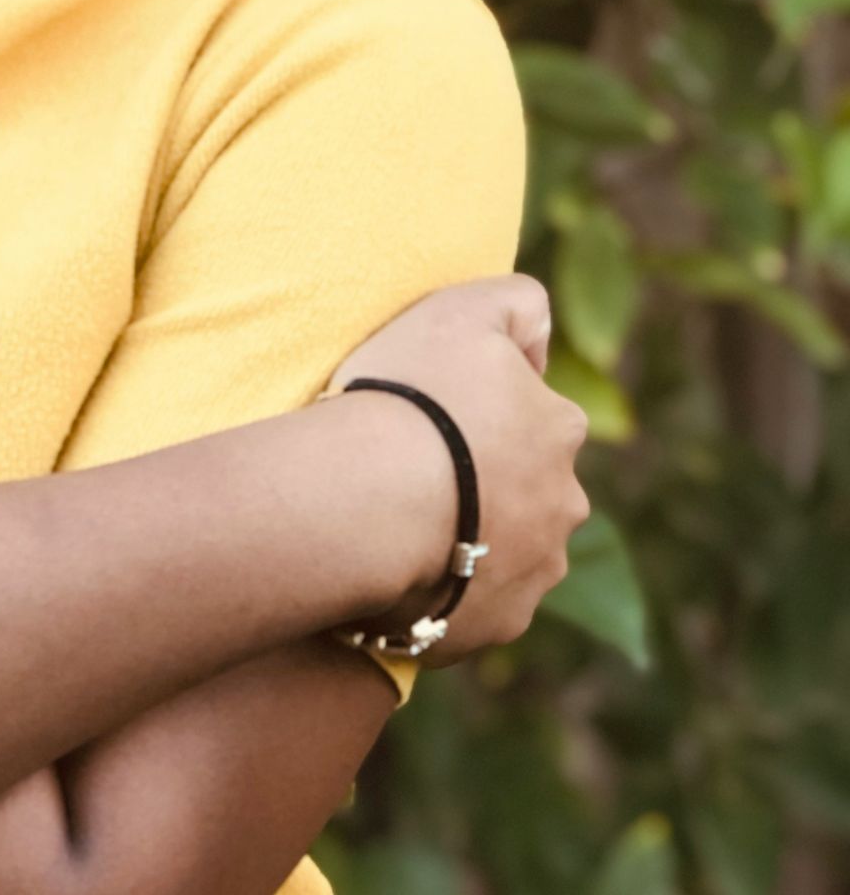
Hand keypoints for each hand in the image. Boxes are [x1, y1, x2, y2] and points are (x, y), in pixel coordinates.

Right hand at [329, 275, 587, 666]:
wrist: (367, 502)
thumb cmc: (409, 399)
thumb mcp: (462, 309)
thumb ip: (517, 303)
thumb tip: (540, 336)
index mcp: (559, 431)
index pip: (533, 421)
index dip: (479, 419)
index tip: (427, 423)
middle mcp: (564, 508)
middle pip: (527, 495)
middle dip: (485, 490)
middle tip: (410, 480)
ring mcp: (533, 575)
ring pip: (502, 556)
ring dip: (465, 546)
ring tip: (396, 534)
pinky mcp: (493, 627)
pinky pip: (467, 611)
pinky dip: (441, 598)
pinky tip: (393, 579)